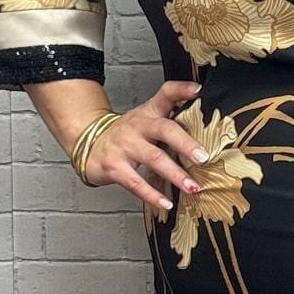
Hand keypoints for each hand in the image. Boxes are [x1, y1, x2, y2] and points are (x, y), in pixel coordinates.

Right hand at [81, 78, 207, 209]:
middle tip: (203, 157)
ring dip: (175, 174)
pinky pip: (136, 183)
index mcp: (149, 113)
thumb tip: (205, 126)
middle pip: (164, 129)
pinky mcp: (114, 166)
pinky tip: (166, 203)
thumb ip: (171, 118)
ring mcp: (125, 146)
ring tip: (193, 187)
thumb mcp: (146, 119)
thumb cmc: (126, 135)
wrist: (88, 143)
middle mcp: (138, 126)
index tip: (198, 90)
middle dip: (185, 143)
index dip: (181, 90)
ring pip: (154, 159)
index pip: (165, 94)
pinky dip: (152, 195)